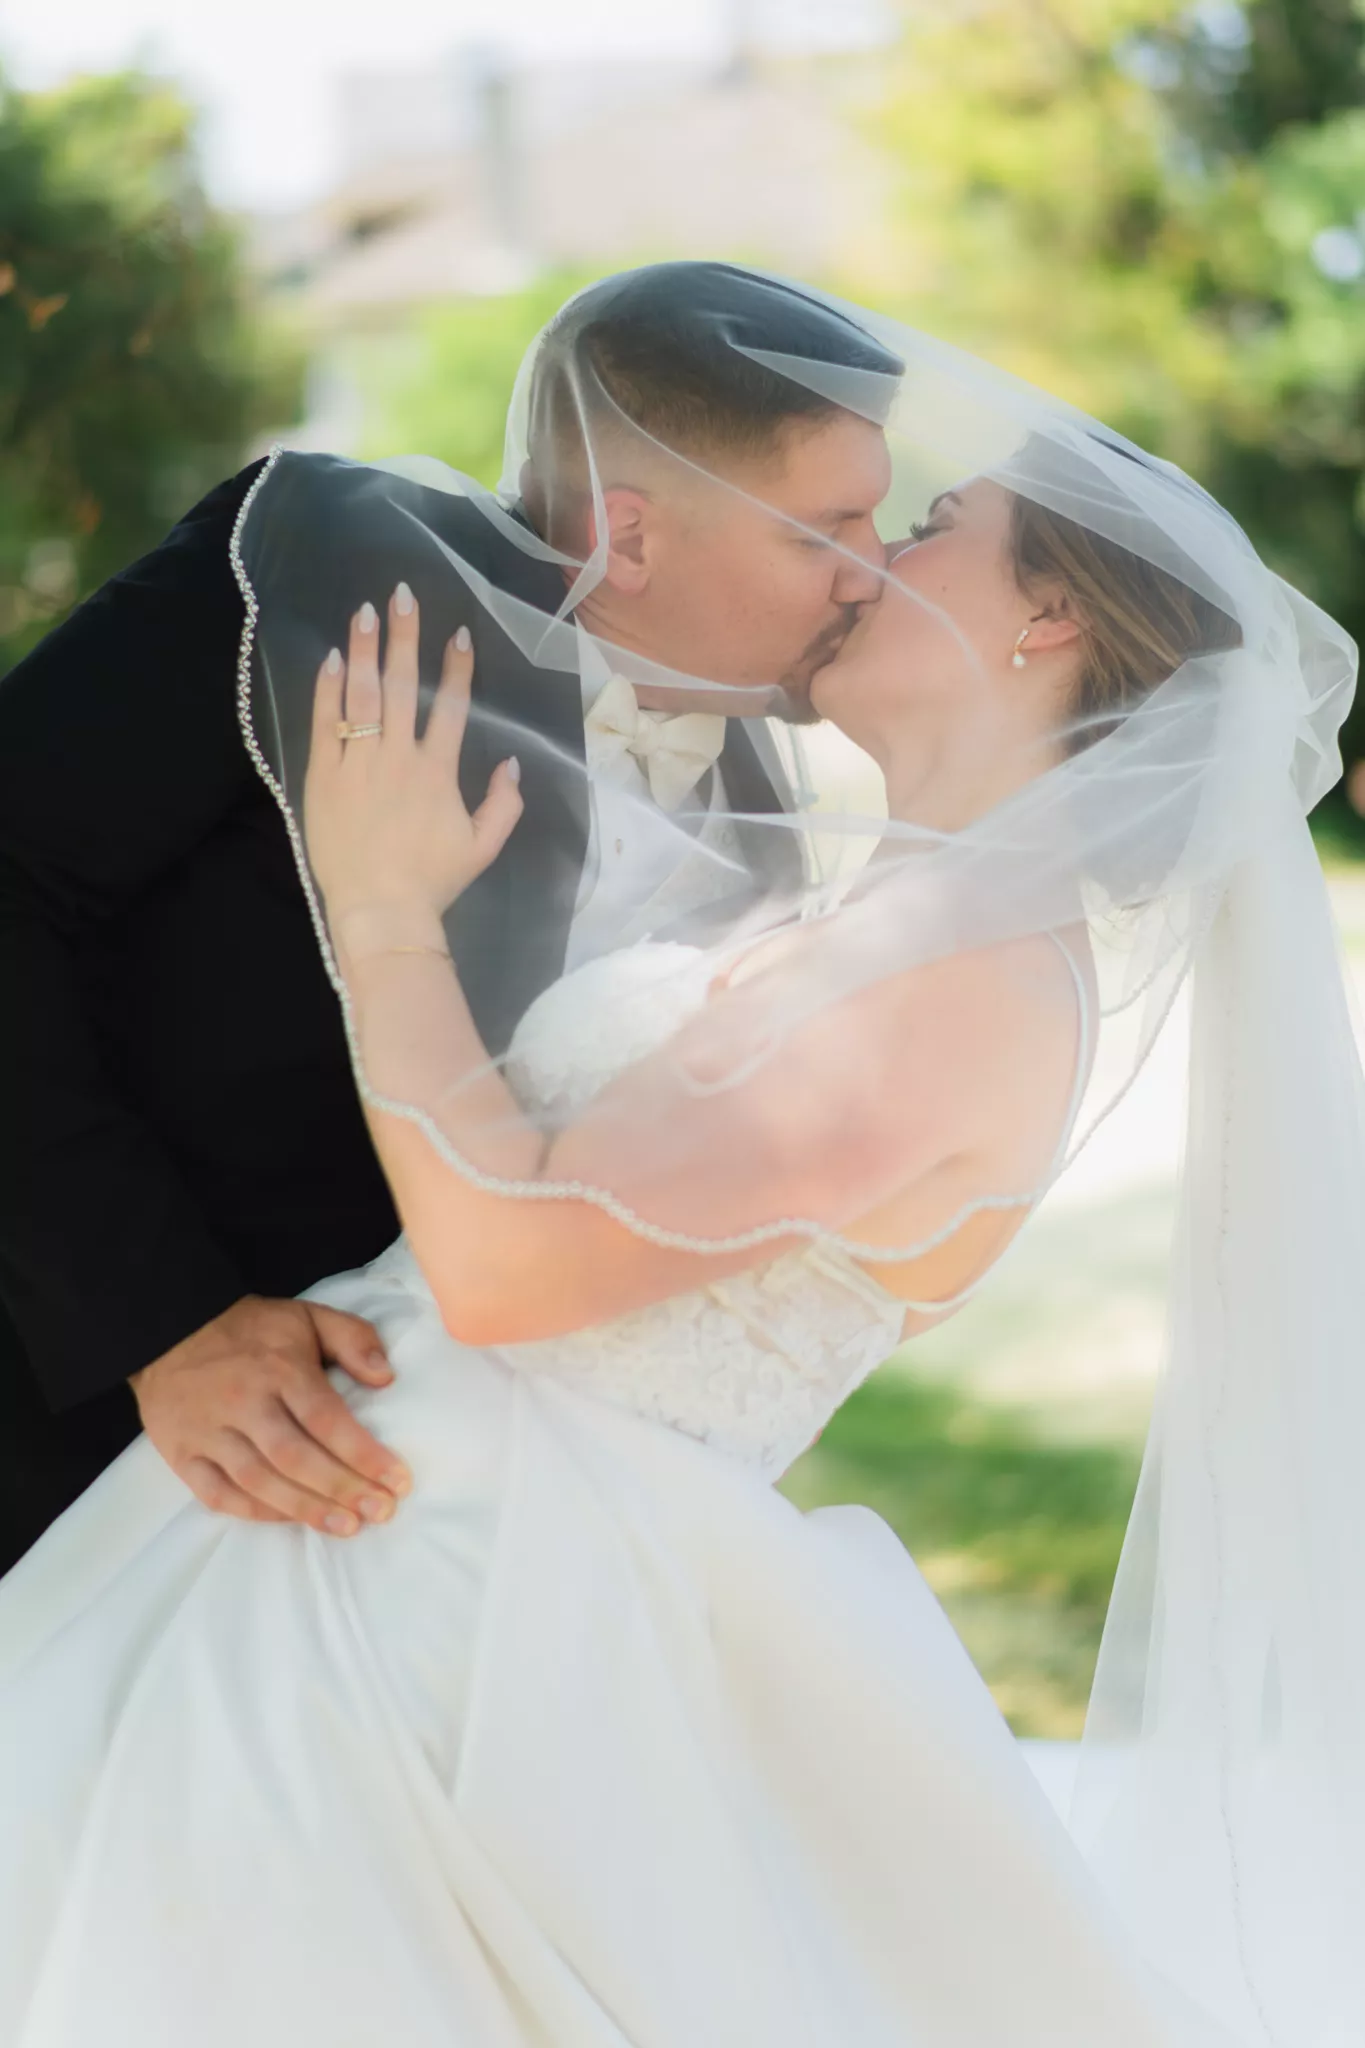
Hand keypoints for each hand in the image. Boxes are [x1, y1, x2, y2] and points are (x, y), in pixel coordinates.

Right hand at [129, 1295, 411, 1534]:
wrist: (167, 1330)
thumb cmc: (251, 1330)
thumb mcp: (307, 1317)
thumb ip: (352, 1339)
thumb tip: (387, 1377)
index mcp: (279, 1368)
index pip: (326, 1418)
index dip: (364, 1454)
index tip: (398, 1480)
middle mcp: (243, 1403)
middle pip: (295, 1457)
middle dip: (342, 1489)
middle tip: (381, 1513)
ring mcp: (208, 1432)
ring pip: (258, 1481)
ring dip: (305, 1509)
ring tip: (346, 1526)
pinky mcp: (181, 1454)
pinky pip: (218, 1494)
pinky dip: (255, 1512)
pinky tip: (291, 1520)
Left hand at [304, 588, 523, 940]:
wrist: (381, 912)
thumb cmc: (432, 883)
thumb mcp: (482, 849)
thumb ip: (504, 806)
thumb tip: (513, 765)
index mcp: (439, 772)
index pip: (453, 708)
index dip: (456, 668)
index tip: (457, 632)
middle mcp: (401, 758)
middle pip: (405, 688)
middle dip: (404, 637)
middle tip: (401, 595)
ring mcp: (361, 765)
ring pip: (364, 697)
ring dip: (366, 651)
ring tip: (364, 611)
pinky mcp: (326, 779)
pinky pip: (327, 726)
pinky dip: (329, 691)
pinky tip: (332, 659)